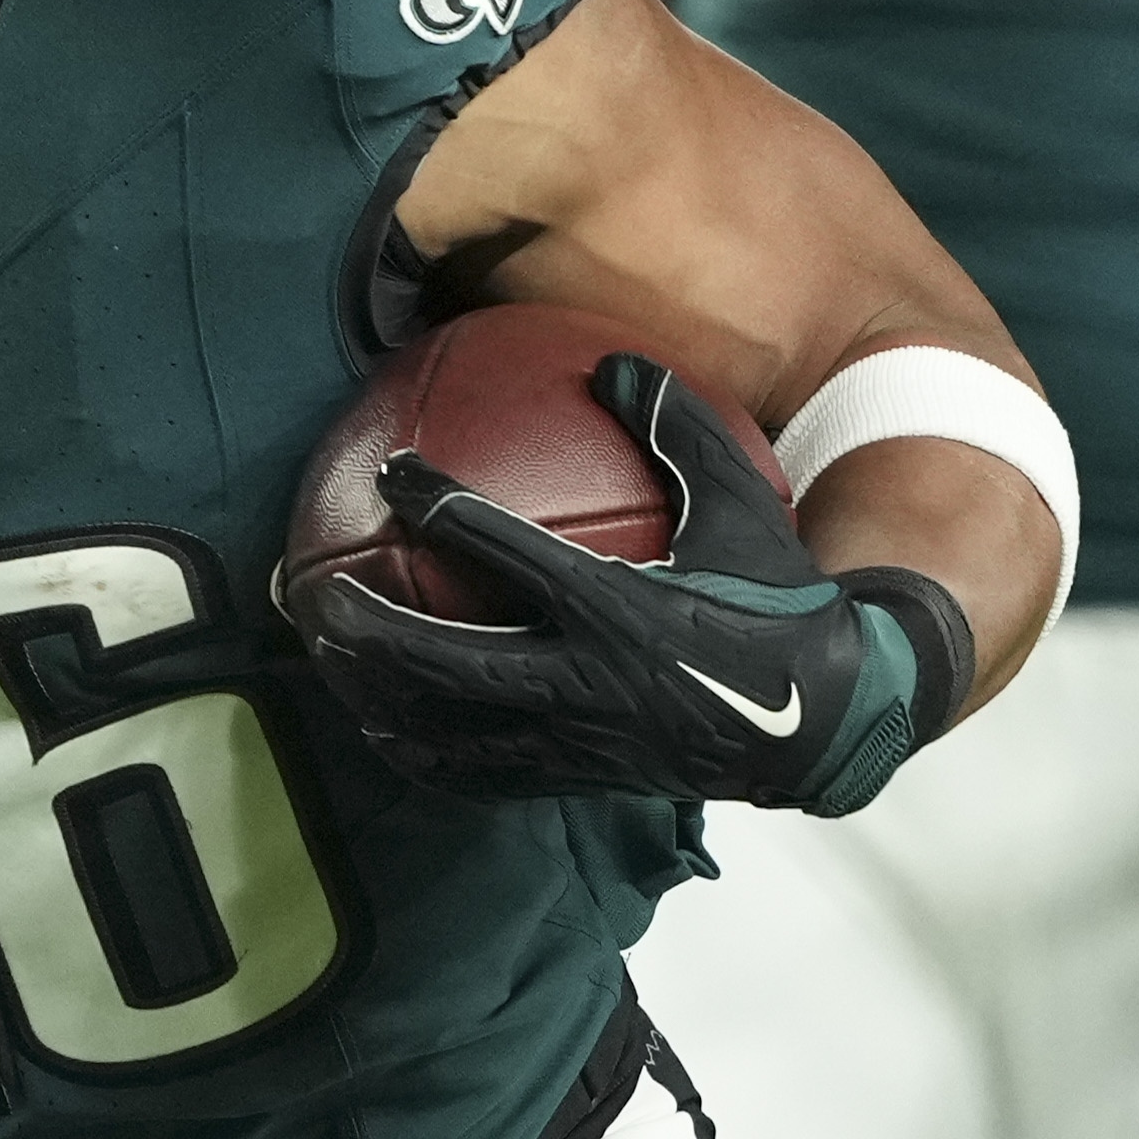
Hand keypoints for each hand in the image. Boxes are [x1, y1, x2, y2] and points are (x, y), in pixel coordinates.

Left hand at [280, 354, 958, 814]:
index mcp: (616, 605)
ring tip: (329, 667)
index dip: (437, 506)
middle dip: (372, 631)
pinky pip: (483, 775)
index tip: (391, 473)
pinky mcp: (579, 778)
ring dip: (380, 698)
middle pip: (445, 660)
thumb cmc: (781, 601)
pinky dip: (427, 756)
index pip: (502, 548)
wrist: (823, 719)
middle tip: (315, 598)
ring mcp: (576, 740)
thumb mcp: (740, 504)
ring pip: (451, 728)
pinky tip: (388, 733)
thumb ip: (679, 430)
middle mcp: (584, 680)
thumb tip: (613, 360)